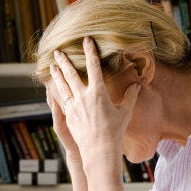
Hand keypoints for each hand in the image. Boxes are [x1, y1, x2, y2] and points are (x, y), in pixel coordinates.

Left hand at [49, 37, 140, 159]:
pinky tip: (53, 88)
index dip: (90, 51)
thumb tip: (138, 84)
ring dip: (57, 75)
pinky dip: (57, 92)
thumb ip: (130, 96)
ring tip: (52, 67)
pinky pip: (61, 100)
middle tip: (58, 51)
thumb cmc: (115, 131)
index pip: (93, 66)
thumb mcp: (125, 112)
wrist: (99, 149)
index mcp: (98, 92)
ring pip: (62, 86)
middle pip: (71, 74)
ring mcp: (74, 106)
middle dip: (64, 61)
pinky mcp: (68, 116)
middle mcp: (83, 96)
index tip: (86, 41)